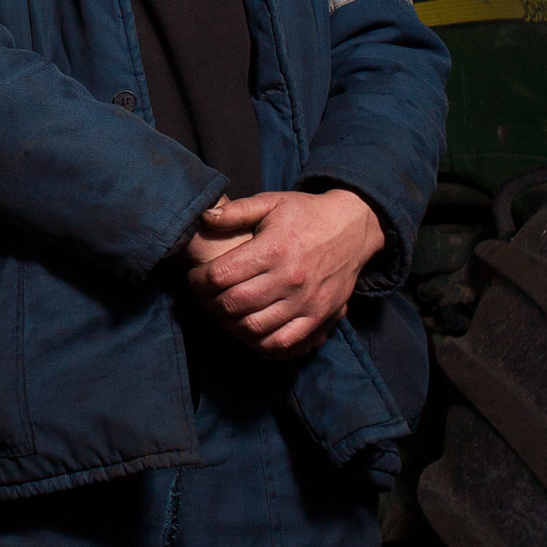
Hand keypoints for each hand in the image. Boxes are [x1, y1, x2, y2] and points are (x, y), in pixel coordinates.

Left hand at [186, 189, 385, 359]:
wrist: (353, 227)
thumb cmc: (306, 214)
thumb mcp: (271, 202)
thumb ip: (236, 211)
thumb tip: (204, 217)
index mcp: (274, 249)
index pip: (221, 275)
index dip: (198, 281)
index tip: (193, 278)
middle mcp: (290, 279)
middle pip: (234, 304)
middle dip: (209, 304)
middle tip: (204, 298)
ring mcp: (306, 302)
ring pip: (254, 328)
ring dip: (230, 325)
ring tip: (223, 313)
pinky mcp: (319, 318)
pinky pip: (283, 344)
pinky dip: (260, 344)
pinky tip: (249, 332)